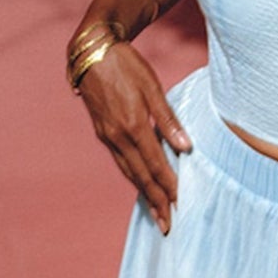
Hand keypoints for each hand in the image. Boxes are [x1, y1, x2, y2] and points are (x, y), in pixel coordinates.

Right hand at [76, 41, 190, 233]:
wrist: (92, 53)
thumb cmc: (127, 66)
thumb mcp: (152, 88)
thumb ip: (168, 120)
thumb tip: (186, 147)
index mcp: (133, 126)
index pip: (156, 165)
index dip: (169, 186)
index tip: (181, 205)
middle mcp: (118, 136)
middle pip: (140, 176)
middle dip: (155, 201)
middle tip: (167, 225)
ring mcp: (107, 136)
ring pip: (128, 172)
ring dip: (143, 194)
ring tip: (156, 212)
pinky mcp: (103, 132)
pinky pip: (120, 161)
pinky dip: (132, 177)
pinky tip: (140, 183)